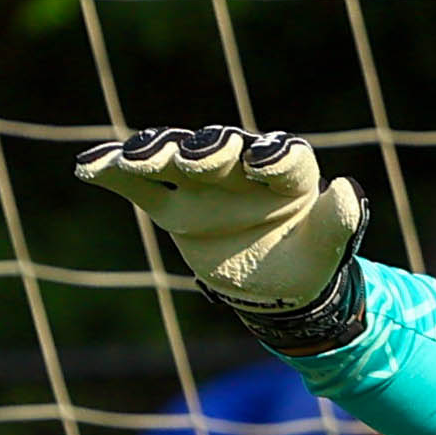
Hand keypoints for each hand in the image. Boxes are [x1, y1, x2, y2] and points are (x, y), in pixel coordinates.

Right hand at [75, 125, 364, 319]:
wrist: (277, 286)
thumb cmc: (309, 259)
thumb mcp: (328, 249)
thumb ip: (338, 221)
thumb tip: (348, 190)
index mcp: (288, 175)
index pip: (281, 157)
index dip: (271, 157)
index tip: (260, 165)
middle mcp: (243, 168)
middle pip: (221, 149)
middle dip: (206, 151)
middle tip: (193, 159)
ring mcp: (203, 183)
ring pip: (175, 158)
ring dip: (154, 153)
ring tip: (133, 158)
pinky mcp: (173, 205)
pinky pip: (139, 185)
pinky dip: (114, 173)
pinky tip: (87, 167)